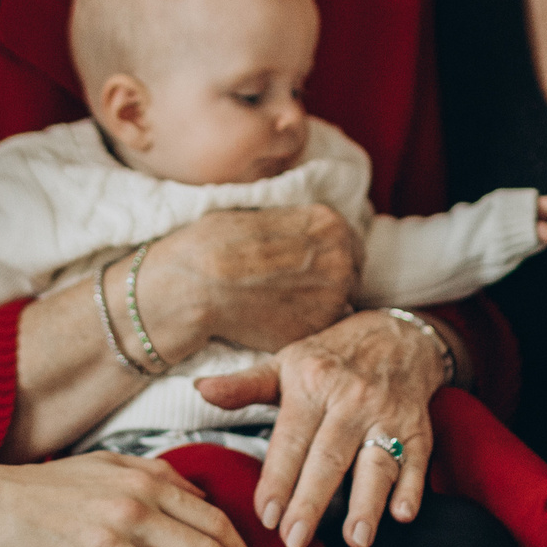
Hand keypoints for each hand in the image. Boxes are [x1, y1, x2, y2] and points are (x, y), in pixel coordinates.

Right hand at [137, 205, 359, 355]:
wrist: (196, 286)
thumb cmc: (215, 244)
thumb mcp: (260, 215)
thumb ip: (294, 227)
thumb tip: (301, 234)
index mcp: (329, 223)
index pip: (348, 242)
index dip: (327, 255)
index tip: (309, 266)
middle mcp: (341, 258)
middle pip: (350, 273)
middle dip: (328, 281)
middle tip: (294, 289)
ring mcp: (334, 297)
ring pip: (340, 304)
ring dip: (319, 307)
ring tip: (283, 306)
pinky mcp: (317, 330)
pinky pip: (321, 330)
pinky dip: (305, 328)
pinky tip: (278, 322)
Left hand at [191, 307, 444, 546]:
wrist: (398, 335)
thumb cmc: (331, 358)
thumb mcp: (285, 364)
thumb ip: (245, 386)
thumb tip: (200, 388)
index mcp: (312, 383)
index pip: (291, 438)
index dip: (278, 478)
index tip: (265, 516)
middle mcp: (352, 399)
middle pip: (330, 457)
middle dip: (312, 501)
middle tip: (295, 542)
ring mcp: (389, 415)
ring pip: (377, 462)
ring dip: (367, 502)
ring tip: (355, 539)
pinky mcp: (420, 429)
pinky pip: (418, 461)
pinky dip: (413, 488)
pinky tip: (402, 515)